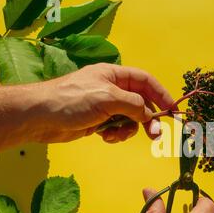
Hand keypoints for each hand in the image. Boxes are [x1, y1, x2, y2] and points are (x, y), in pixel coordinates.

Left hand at [30, 63, 174, 143]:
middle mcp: (112, 89)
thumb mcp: (108, 98)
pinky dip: (116, 134)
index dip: (161, 94)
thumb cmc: (73, 100)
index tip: (173, 111)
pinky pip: (117, 128)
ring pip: (131, 119)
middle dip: (148, 119)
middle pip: (141, 103)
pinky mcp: (98, 121)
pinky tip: (105, 137)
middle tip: (155, 136)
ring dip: (128, 129)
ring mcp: (105, 106)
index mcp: (115, 75)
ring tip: (116, 135)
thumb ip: (134, 105)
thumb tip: (150, 115)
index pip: (146, 81)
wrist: (40, 117)